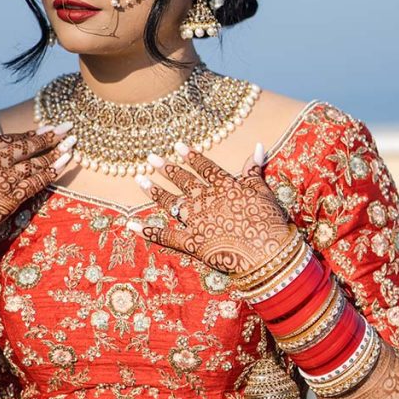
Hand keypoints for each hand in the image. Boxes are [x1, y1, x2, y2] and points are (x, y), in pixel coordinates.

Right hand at [0, 125, 74, 230]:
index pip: (14, 139)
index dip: (33, 134)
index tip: (48, 129)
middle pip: (30, 146)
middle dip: (51, 137)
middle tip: (68, 129)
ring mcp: (7, 178)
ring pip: (37, 163)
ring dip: (57, 153)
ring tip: (72, 145)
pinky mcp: (13, 197)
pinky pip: (38, 182)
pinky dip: (53, 172)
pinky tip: (65, 164)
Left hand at [130, 141, 291, 275]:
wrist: (267, 252)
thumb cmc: (269, 221)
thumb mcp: (262, 191)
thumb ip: (254, 169)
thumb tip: (258, 146)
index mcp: (224, 185)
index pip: (204, 167)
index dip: (190, 156)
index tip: (177, 145)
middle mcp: (205, 200)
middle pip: (183, 181)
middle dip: (166, 168)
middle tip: (150, 157)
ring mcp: (195, 221)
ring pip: (170, 202)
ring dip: (154, 190)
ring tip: (139, 179)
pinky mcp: (190, 242)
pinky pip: (164, 235)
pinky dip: (146, 231)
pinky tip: (130, 224)